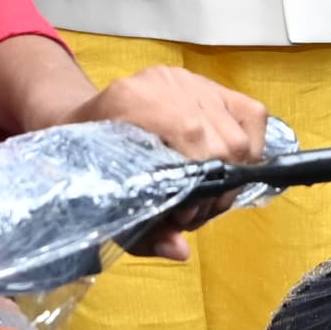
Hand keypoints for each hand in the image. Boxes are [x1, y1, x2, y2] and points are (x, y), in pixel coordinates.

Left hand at [75, 64, 275, 259]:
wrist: (79, 123)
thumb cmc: (90, 168)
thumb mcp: (105, 206)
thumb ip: (141, 233)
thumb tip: (181, 251)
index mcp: (128, 101)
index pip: (189, 133)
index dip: (200, 181)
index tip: (185, 216)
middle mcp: (162, 82)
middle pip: (221, 140)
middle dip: (218, 189)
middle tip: (194, 213)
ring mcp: (188, 79)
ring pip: (240, 134)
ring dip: (233, 176)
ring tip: (207, 195)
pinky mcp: (208, 84)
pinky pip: (252, 115)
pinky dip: (251, 148)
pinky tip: (227, 170)